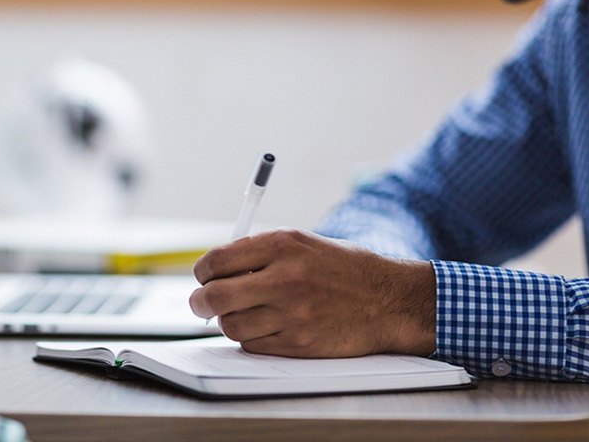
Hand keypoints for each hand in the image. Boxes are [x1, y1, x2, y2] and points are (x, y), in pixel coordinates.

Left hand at [189, 229, 435, 357]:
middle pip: (215, 296)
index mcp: (283, 244)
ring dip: (228, 321)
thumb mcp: (303, 243)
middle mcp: (285, 277)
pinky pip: (253, 345)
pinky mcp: (298, 343)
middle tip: (201, 303)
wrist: (388, 300)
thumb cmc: (343, 268)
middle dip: (200, 302)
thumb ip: (259, 252)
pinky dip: (251, 338)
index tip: (203, 276)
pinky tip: (266, 326)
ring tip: (243, 313)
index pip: (217, 260)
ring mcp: (291, 314)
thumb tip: (215, 270)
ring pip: (230, 325)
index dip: (202, 271)